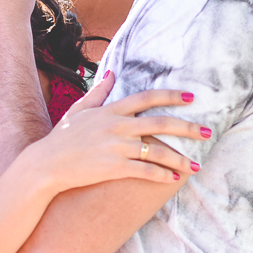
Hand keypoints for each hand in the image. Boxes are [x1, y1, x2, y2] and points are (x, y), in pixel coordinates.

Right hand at [23, 71, 207, 192]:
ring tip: (196, 165)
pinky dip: (162, 174)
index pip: (147, 98)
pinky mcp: (114, 168)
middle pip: (160, 123)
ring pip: (157, 150)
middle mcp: (117, 126)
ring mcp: (116, 147)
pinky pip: (145, 170)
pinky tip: (174, 178)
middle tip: (207, 131)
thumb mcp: (79, 110)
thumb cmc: (62, 138)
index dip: (171, 96)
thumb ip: (98, 92)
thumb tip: (111, 73)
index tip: (191, 97)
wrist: (46, 165)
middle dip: (187, 127)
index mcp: (111, 111)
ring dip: (180, 158)